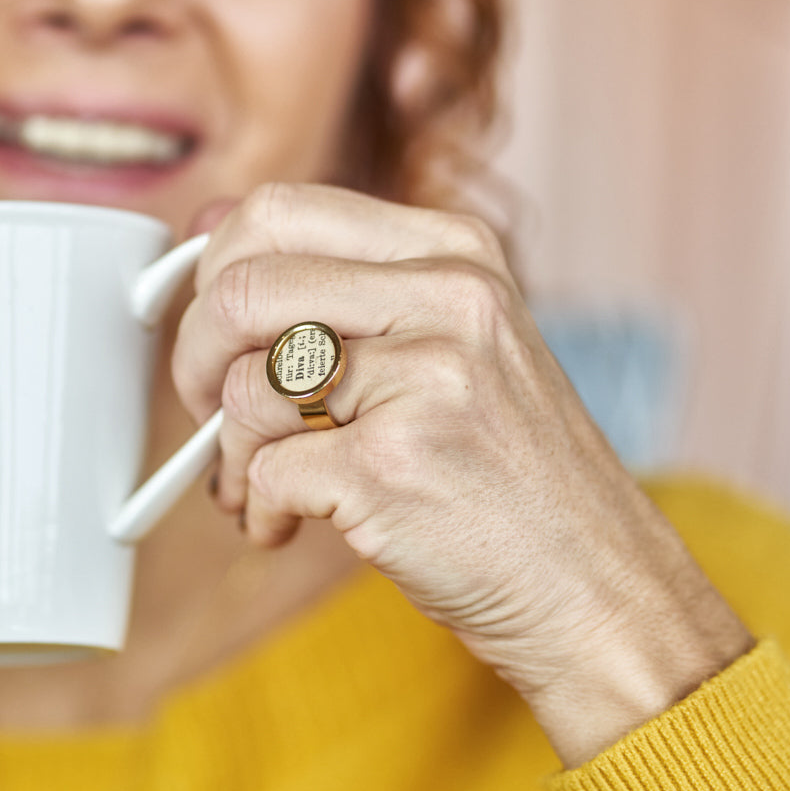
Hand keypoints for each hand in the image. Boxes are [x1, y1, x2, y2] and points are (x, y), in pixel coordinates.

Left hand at [173, 182, 751, 765]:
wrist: (595, 581)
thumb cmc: (507, 464)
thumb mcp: (449, 338)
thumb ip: (338, 281)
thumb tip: (206, 227)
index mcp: (453, 248)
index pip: (278, 208)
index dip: (212, 267)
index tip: (203, 318)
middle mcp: (448, 295)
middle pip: (241, 288)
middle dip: (194, 358)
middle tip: (204, 406)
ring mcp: (427, 378)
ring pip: (245, 386)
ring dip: (227, 452)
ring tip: (258, 484)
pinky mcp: (394, 466)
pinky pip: (265, 472)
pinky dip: (258, 508)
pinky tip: (287, 524)